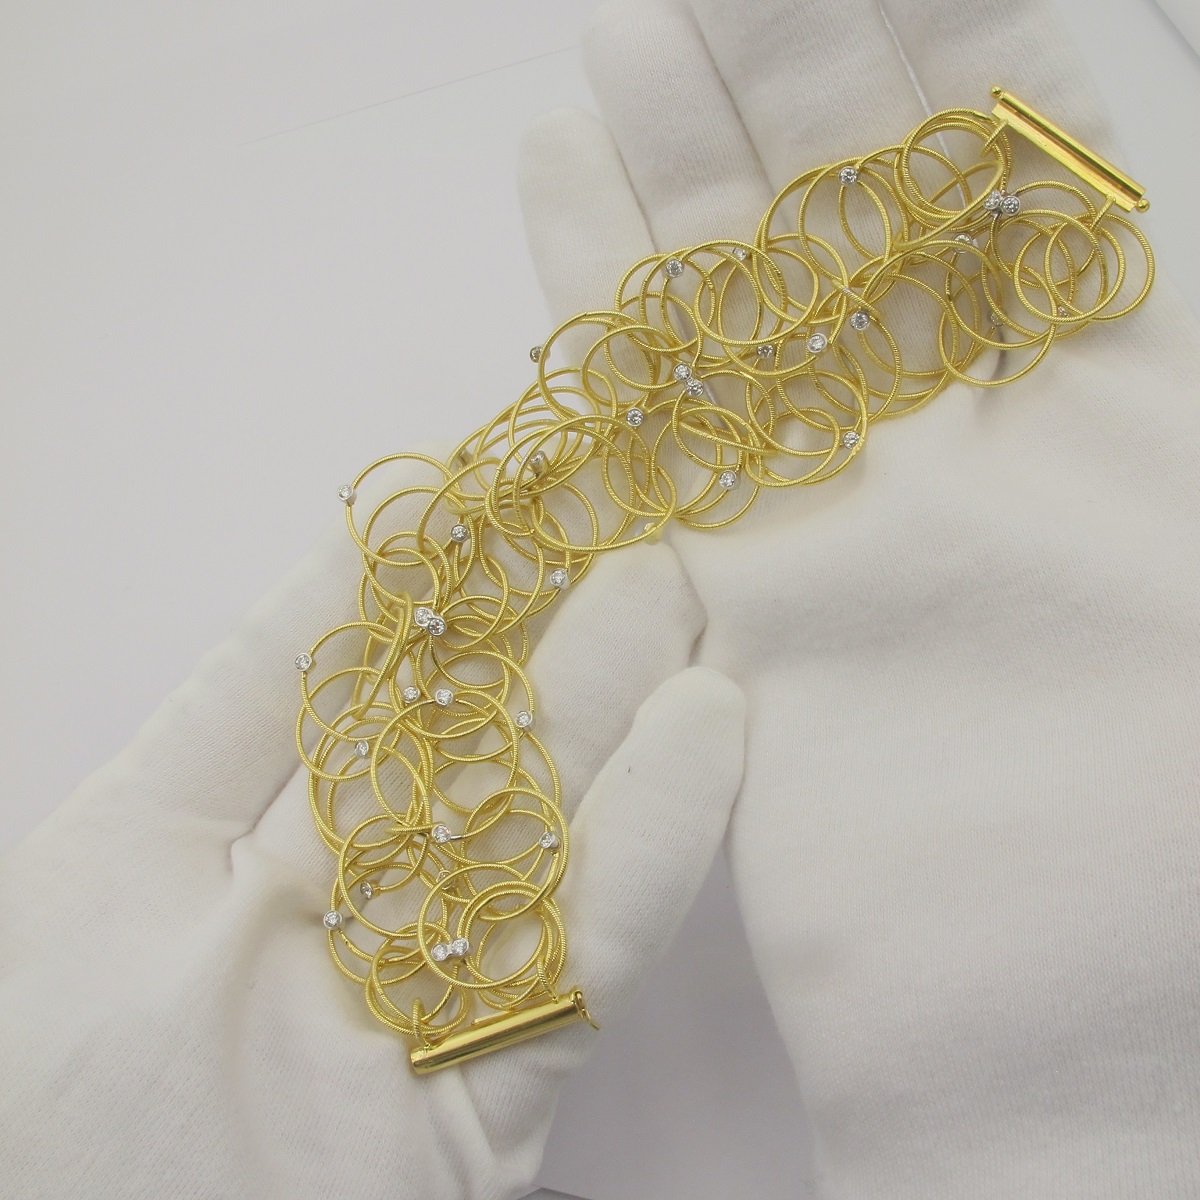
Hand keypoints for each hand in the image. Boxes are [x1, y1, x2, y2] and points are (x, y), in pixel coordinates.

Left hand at [0, 441, 745, 1198]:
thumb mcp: (98, 879)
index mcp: (180, 853)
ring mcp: (400, 1004)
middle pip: (435, 740)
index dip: (388, 576)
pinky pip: (582, 959)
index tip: (465, 481)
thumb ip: (220, 726)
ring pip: (526, 829)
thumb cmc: (51, 1124)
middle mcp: (302, 914)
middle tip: (608, 511)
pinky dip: (649, 844)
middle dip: (522, 622)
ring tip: (680, 585)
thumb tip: (336, 583)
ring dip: (609, 705)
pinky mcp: (483, 1106)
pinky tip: (710, 724)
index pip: (305, 677)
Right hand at [518, 0, 1199, 1192]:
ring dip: (680, 164)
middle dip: (789, 77)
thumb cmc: (1191, 917)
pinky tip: (556, 192)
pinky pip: (645, 423)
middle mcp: (945, 454)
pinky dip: (600, 306)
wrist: (1059, 1078)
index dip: (948, 53)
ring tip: (620, 44)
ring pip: (733, 305)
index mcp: (1103, 429)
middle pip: (854, 221)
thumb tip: (1173, 203)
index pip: (1015, 183)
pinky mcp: (722, 597)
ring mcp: (822, 517)